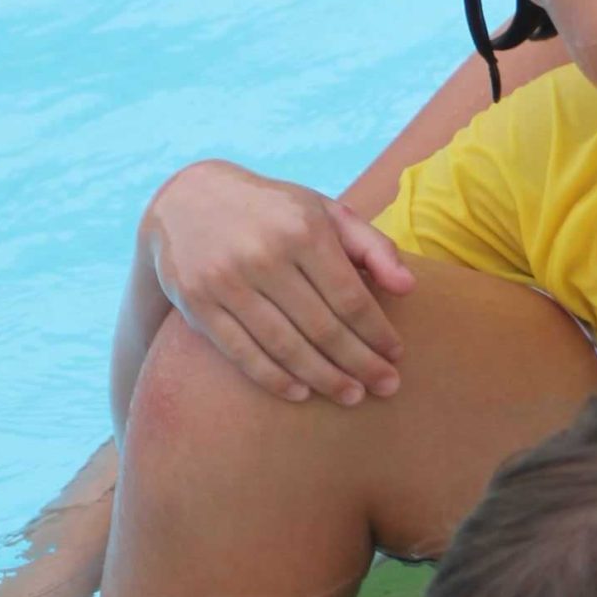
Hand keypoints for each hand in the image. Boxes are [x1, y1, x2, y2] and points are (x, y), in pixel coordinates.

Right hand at [141, 160, 414, 403]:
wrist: (187, 200)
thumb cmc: (275, 212)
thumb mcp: (324, 212)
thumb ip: (372, 246)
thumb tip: (409, 288)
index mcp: (303, 230)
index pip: (350, 297)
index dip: (377, 332)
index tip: (397, 355)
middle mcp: (264, 255)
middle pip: (322, 327)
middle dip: (360, 363)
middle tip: (387, 387)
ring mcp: (227, 281)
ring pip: (285, 345)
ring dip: (323, 378)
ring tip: (352, 396)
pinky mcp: (198, 303)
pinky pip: (242, 352)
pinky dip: (274, 379)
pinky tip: (302, 393)